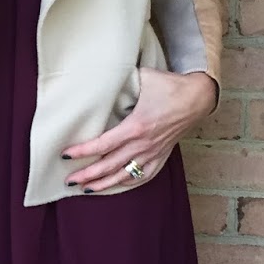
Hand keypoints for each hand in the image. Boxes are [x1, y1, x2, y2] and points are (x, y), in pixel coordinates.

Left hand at [62, 69, 216, 192]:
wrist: (197, 98)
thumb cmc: (170, 86)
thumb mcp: (144, 77)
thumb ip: (122, 79)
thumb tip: (102, 74)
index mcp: (135, 127)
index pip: (102, 145)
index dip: (82, 152)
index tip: (66, 155)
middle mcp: (143, 144)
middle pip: (109, 166)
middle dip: (87, 175)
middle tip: (68, 181)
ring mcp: (153, 152)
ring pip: (124, 175)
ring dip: (104, 184)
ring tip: (86, 189)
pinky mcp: (162, 155)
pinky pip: (144, 175)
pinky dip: (128, 182)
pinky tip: (116, 186)